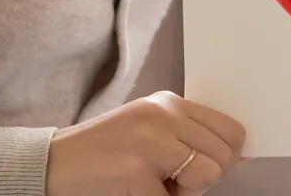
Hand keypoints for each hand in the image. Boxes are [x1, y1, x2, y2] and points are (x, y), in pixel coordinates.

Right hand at [46, 91, 246, 195]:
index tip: (200, 169)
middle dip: (203, 178)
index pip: (230, 130)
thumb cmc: (102, 154)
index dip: (224, 158)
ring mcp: (149, 142)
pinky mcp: (135, 172)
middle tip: (168, 181)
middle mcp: (162, 115)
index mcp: (168, 104)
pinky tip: (134, 192)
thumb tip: (239, 159)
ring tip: (153, 185)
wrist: (50, 165)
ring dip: (185, 194)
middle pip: (224, 156)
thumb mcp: (149, 132)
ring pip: (207, 176)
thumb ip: (189, 138)